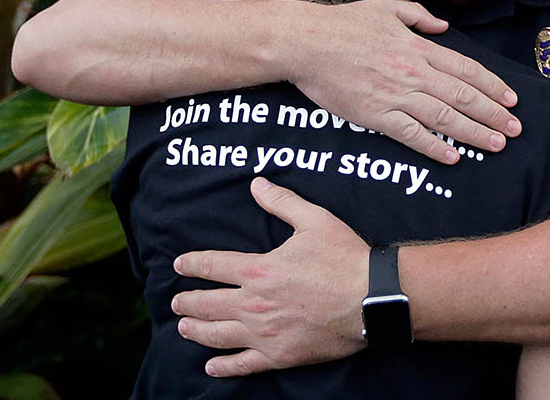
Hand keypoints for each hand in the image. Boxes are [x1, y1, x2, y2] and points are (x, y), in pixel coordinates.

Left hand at [171, 178, 368, 376]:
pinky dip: (224, 366)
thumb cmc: (345, 257)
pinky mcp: (280, 354)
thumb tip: (257, 184)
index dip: (191, 264)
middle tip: (176, 301)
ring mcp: (265, 333)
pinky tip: (211, 366)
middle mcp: (254, 303)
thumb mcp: (313, 220)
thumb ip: (281, 201)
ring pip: (218, 335)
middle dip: (187, 302)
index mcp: (259, 269)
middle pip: (207, 304)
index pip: (212, 266)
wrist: (372, 298)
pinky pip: (244, 364)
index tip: (178, 265)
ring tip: (184, 327)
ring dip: (196, 331)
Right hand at [282, 0, 520, 163]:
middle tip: (515, 130)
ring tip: (497, 145)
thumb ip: (418, 16)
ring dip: (475, 133)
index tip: (511, 99)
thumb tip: (443, 26)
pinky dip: (434, 147)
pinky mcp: (375, 115)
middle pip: (463, 96)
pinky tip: (453, 157)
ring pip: (444, 118)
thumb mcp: (385, 8)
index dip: (491, 86)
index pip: (465, 69)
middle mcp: (413, 72)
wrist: (306, 43)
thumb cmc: (342, 24)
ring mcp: (395, 94)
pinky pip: (412, 135)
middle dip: (493, 114)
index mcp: (417, 47)